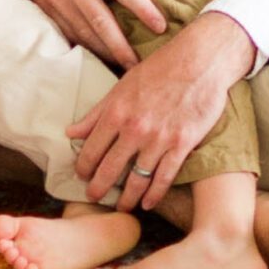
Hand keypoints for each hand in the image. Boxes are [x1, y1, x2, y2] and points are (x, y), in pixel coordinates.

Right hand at [1, 0, 166, 67]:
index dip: (145, 11)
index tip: (161, 27)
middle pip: (103, 23)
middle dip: (122, 49)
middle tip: (138, 67)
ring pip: (83, 33)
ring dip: (103, 52)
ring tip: (120, 66)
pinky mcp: (43, 5)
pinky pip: (65, 31)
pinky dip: (81, 44)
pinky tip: (94, 53)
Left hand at [66, 13, 253, 211]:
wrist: (198, 61)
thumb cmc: (159, 69)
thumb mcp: (122, 86)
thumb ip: (96, 113)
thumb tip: (70, 132)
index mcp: (116, 111)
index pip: (91, 149)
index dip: (83, 167)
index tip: (81, 176)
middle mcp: (135, 128)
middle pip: (110, 169)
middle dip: (99, 188)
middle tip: (94, 199)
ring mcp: (159, 139)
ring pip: (137, 179)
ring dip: (126, 198)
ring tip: (121, 207)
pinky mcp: (181, 145)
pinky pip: (164, 178)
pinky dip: (154, 195)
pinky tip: (147, 204)